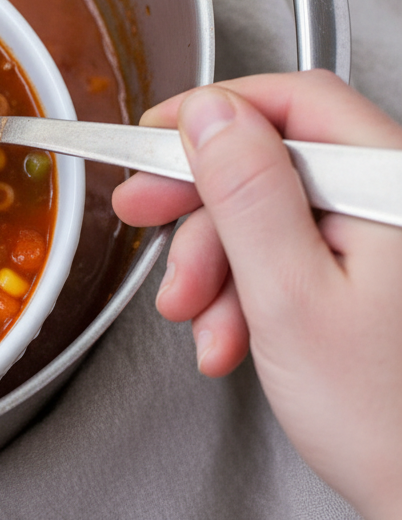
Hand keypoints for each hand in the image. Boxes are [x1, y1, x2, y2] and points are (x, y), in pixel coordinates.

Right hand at [113, 70, 401, 518]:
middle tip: (143, 215)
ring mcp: (382, 239)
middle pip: (276, 158)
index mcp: (389, 187)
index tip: (152, 137)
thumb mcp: (289, 297)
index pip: (295, 102)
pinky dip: (245, 289)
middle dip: (201, 202)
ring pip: (273, 212)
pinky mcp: (369, 273)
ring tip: (198, 319)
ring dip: (217, 262)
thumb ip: (248, 194)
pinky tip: (232, 333)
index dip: (213, 112)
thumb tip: (209, 115)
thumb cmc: (387, 418)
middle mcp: (392, 201)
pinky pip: (290, 253)